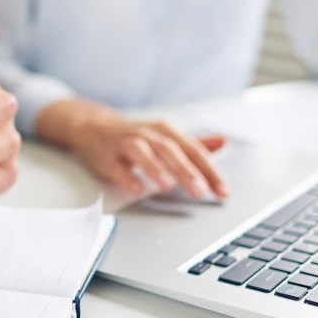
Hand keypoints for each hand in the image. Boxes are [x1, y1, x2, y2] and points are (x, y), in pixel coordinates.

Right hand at [36, 99, 229, 197]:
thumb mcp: (167, 136)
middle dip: (186, 170)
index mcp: (166, 132)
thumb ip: (194, 144)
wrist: (94, 127)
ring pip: (142, 152)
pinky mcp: (107, 157)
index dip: (210, 170)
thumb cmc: (135, 135)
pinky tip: (136, 188)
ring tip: (168, 186)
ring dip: (155, 168)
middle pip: (169, 150)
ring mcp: (125, 144)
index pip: (193, 150)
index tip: (223, 190)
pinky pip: (116, 166)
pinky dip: (126, 177)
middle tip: (200, 190)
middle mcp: (147, 135)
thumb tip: (223, 143)